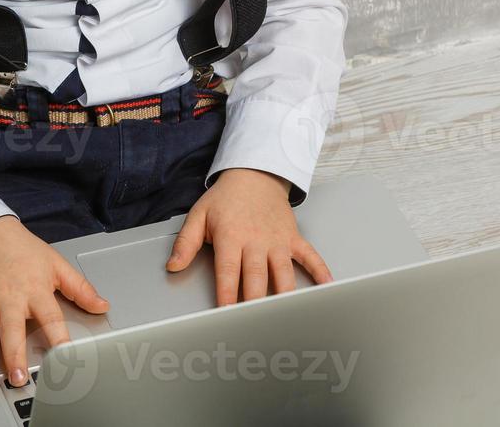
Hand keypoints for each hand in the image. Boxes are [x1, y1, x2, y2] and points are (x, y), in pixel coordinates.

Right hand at [0, 215, 109, 386]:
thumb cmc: (23, 249)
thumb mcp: (56, 264)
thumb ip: (80, 288)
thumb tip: (102, 305)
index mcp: (35, 290)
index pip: (51, 318)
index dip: (59, 338)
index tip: (64, 358)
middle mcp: (10, 296)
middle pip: (12, 329)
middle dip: (14, 354)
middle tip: (18, 376)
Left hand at [164, 167, 332, 304]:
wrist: (254, 175)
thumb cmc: (225, 199)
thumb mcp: (198, 215)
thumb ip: (185, 242)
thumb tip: (173, 266)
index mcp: (230, 236)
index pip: (228, 272)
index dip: (227, 295)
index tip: (225, 314)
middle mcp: (256, 241)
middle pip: (257, 278)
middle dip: (255, 302)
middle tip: (254, 324)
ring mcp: (278, 241)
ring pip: (284, 273)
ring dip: (285, 295)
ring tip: (286, 316)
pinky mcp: (294, 238)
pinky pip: (310, 256)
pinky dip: (320, 271)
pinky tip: (327, 288)